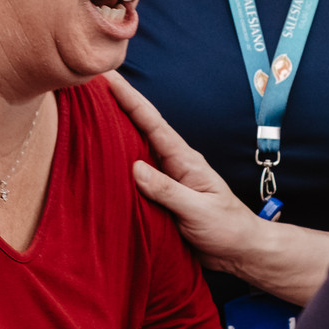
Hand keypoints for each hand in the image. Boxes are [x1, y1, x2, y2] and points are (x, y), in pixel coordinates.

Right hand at [103, 70, 283, 276]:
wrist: (239, 250)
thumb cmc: (227, 229)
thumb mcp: (199, 210)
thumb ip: (168, 191)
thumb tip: (135, 167)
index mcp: (185, 160)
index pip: (152, 123)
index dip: (129, 99)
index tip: (109, 78)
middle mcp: (173, 164)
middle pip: (140, 129)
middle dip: (116, 105)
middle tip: (91, 85)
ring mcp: (166, 179)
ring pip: (134, 150)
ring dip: (113, 132)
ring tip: (89, 111)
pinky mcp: (160, 197)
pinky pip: (133, 176)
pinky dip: (117, 163)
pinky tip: (100, 157)